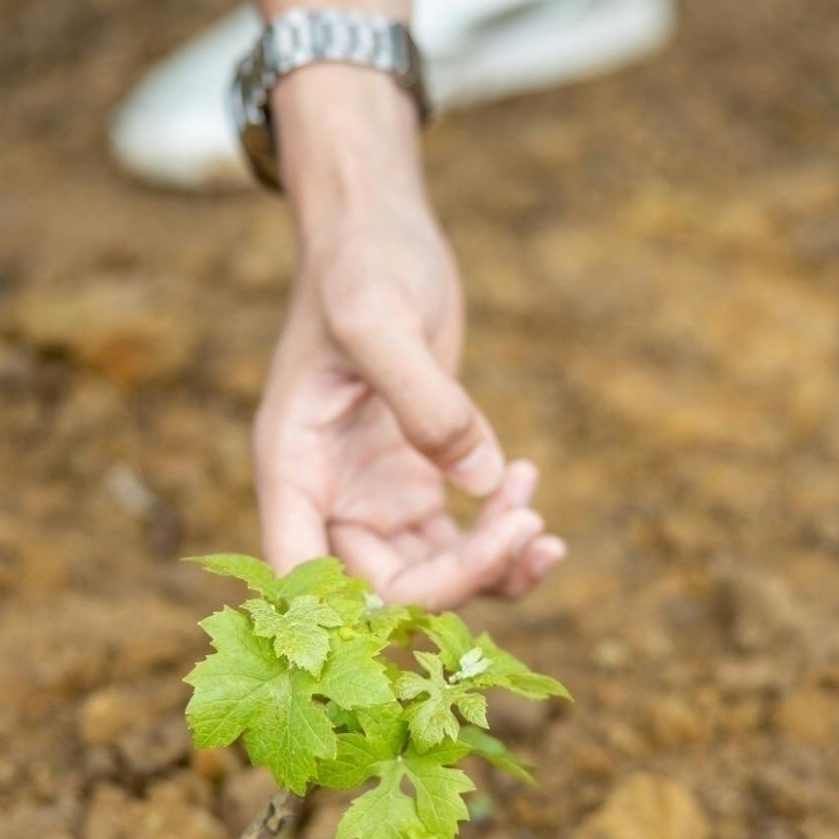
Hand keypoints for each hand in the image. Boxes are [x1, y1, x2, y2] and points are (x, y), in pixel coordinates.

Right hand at [254, 186, 566, 607]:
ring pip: (433, 579)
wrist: (378, 227)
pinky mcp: (422, 479)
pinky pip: (462, 543)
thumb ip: (424, 401)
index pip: (306, 575)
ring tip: (544, 530)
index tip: (446, 577)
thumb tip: (480, 483)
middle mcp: (330, 497)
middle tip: (529, 529)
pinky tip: (531, 483)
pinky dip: (502, 536)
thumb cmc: (361, 264)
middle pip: (385, 592)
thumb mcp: (382, 319)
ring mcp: (377, 495)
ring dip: (493, 570)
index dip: (360, 611)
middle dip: (461, 578)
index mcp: (294, 470)